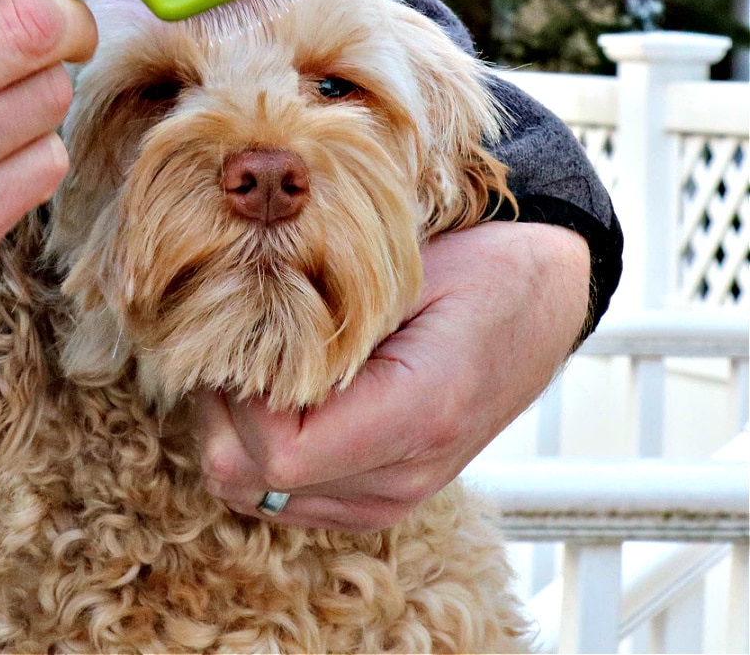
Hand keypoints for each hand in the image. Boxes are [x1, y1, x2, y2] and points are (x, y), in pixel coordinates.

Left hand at [195, 221, 589, 531]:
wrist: (541, 302)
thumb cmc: (482, 270)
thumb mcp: (407, 267)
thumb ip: (326, 311)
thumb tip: (232, 332)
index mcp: (417, 417)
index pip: (279, 453)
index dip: (240, 393)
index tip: (245, 332)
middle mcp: (402, 478)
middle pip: (251, 478)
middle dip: (223, 404)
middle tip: (236, 339)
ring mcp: (390, 498)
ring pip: (252, 493)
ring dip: (234, 426)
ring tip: (256, 360)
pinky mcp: (377, 498)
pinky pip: (280, 495)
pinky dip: (257, 447)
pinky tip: (277, 390)